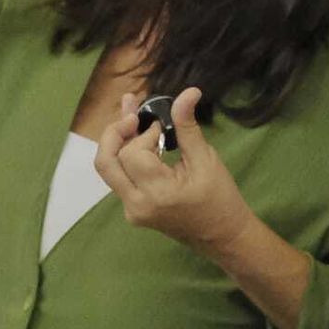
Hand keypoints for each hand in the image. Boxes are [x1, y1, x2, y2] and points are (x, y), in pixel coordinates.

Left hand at [94, 88, 257, 259]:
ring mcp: (131, 210)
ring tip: (131, 116)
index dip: (143, 133)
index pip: (132, 154)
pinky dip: (125, 155)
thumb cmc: (219, 198)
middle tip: (132, 113)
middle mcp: (136, 204)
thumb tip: (188, 92)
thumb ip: (188, 126)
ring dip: (117, 140)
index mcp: (157, 193)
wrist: (222, 236)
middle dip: (115, 131)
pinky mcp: (132, 209)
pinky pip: (119, 177)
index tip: (163, 125)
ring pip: (108, 169)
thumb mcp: (206, 159)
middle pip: (105, 162)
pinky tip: (138, 137)